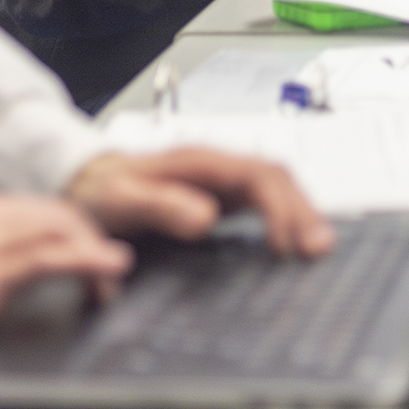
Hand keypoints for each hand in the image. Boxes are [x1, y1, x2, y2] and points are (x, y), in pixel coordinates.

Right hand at [0, 192, 132, 377]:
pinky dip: (86, 260)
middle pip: (58, 213)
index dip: (77, 230)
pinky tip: (105, 269)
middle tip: (109, 271)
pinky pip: (48, 257)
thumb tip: (35, 265)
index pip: (42, 207)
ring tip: (111, 277)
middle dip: (92, 239)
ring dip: (95, 252)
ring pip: (60, 229)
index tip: (95, 252)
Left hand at [66, 149, 333, 257]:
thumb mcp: (123, 199)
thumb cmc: (104, 190)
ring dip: (301, 211)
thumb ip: (161, 205)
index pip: (257, 175)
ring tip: (319, 247)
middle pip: (276, 176)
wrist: (88, 181)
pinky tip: (294, 240)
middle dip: (303, 208)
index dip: (278, 207)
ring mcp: (222, 178)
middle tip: (320, 248)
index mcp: (201, 161)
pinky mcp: (222, 194)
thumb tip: (207, 217)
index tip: (284, 244)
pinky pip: (265, 198)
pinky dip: (286, 216)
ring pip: (276, 184)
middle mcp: (218, 164)